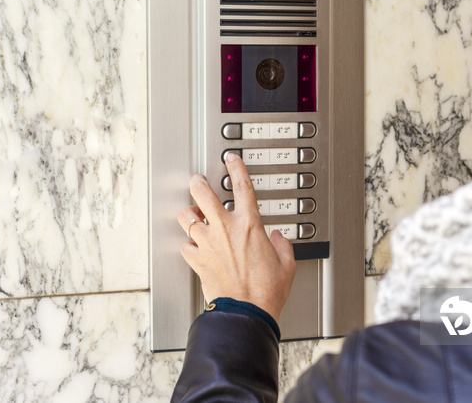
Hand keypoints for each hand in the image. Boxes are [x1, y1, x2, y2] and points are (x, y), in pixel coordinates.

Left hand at [177, 153, 296, 321]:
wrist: (247, 312)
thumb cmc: (267, 291)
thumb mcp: (287, 264)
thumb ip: (282, 246)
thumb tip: (277, 238)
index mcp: (249, 224)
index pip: (242, 186)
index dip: (236, 168)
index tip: (231, 160)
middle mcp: (225, 228)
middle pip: (202, 192)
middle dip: (197, 182)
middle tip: (198, 181)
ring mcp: (208, 243)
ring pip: (186, 216)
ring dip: (188, 214)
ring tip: (191, 214)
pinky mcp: (197, 259)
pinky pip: (185, 245)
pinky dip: (188, 244)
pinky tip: (194, 246)